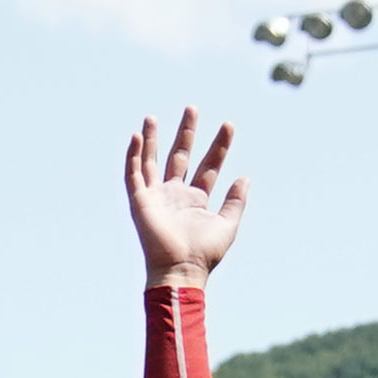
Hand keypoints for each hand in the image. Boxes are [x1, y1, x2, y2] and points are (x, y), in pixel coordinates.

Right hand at [121, 109, 247, 284]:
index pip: (208, 165)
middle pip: (179, 156)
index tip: (229, 125)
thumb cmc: (204, 253)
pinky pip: (134, 174)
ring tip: (152, 118)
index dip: (219, 146)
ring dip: (151, 139)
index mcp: (196, 199)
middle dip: (186, 133)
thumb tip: (244, 177)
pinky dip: (133, 156)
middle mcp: (175, 194)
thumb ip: (236, 201)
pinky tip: (136, 137)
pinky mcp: (140, 201)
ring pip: (151, 161)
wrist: (181, 269)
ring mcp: (156, 196)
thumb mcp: (228, 224)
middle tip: (192, 108)